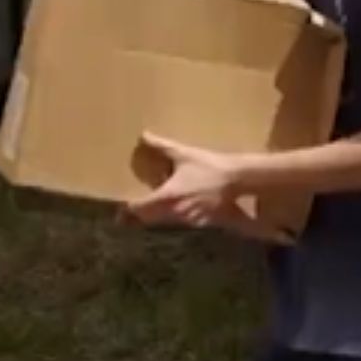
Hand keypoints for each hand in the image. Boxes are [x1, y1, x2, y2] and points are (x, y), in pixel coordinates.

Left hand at [124, 132, 286, 243]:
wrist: (237, 178)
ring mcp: (188, 221)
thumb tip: (144, 136)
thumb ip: (162, 146)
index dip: (128, 210)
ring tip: (160, 207)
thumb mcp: (184, 154)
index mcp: (166, 197)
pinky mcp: (201, 224)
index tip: (122, 209)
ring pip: (166, 223)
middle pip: (149, 219)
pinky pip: (183, 224)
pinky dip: (179, 217)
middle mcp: (174, 212)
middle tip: (136, 209)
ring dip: (160, 216)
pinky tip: (184, 208)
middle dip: (142, 215)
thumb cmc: (209, 166)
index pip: (139, 209)